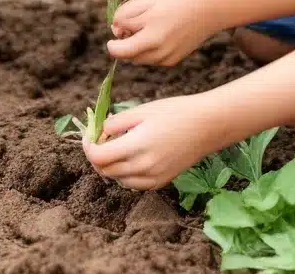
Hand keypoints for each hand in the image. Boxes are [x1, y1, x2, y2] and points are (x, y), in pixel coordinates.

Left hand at [83, 94, 225, 189]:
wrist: (206, 126)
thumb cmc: (174, 112)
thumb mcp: (140, 110)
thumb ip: (115, 123)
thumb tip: (99, 132)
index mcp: (136, 147)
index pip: (98, 157)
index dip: (88, 146)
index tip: (90, 133)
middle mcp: (143, 168)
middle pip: (105, 171)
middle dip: (96, 154)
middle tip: (100, 136)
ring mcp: (153, 178)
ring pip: (118, 179)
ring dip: (110, 164)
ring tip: (117, 143)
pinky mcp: (161, 182)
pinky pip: (134, 183)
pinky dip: (125, 173)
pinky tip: (130, 155)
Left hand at [108, 0, 213, 65]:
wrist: (210, 7)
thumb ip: (130, 11)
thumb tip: (116, 29)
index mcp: (151, 21)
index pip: (118, 23)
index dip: (117, 17)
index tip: (126, 12)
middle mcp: (157, 43)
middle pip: (121, 51)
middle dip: (117, 41)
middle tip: (125, 28)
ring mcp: (165, 55)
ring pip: (133, 58)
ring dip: (131, 47)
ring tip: (144, 30)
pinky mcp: (172, 60)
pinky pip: (148, 60)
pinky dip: (145, 51)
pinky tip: (156, 36)